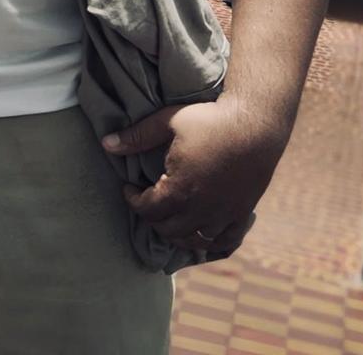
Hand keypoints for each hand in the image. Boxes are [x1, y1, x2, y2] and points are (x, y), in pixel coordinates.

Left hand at [103, 98, 288, 255]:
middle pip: (167, 229)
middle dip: (151, 216)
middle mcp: (202, 209)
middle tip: (147, 200)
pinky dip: (206, 243)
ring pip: (193, 241)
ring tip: (168, 215)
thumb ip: (136, 136)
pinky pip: (222, 243)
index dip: (133, 200)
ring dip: (175, 233)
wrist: (255, 125)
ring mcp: (224, 215)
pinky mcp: (241, 214)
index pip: (147, 209)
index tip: (129, 187)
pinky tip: (198, 231)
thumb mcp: (168, 121)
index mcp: (181, 188)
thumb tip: (106, 144)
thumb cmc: (209, 120)